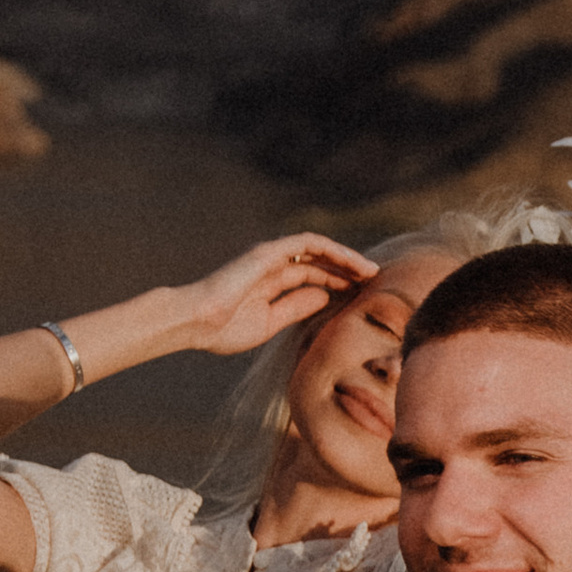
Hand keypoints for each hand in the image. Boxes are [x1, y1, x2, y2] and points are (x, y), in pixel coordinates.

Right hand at [168, 235, 378, 358]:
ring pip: (317, 249)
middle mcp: (271, 265)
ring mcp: (270, 256)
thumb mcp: (270, 322)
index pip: (311, 276)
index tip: (361, 294)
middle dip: (347, 269)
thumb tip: (324, 296)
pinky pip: (308, 243)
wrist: (196, 323)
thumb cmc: (223, 329)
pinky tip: (354, 261)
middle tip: (375, 280)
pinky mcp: (269, 252)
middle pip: (318, 261)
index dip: (337, 282)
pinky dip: (333, 249)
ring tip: (371, 271)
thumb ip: (296, 308)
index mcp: (270, 283)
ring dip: (346, 257)